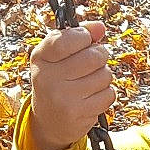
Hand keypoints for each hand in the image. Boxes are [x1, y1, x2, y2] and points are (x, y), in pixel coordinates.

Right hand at [25, 21, 113, 149]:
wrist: (49, 121)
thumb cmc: (57, 81)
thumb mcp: (58, 56)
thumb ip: (77, 36)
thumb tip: (100, 27)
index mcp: (40, 57)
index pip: (69, 38)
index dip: (85, 35)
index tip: (86, 38)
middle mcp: (48, 77)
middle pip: (94, 56)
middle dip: (100, 55)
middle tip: (93, 61)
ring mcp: (63, 97)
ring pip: (105, 75)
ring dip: (103, 76)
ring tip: (89, 81)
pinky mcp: (79, 113)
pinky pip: (109, 93)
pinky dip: (105, 93)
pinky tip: (91, 96)